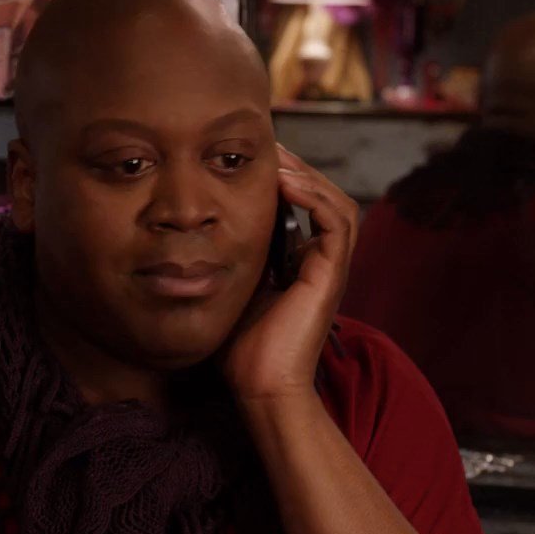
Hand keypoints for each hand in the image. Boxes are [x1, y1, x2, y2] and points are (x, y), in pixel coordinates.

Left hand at [221, 145, 358, 405]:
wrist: (259, 388)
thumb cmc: (241, 349)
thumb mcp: (230, 287)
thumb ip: (228, 256)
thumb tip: (197, 227)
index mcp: (302, 262)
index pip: (305, 206)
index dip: (285, 177)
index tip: (251, 158)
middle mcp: (321, 262)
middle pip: (323, 196)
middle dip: (297, 167)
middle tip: (267, 145)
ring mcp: (330, 269)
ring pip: (336, 203)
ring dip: (309, 176)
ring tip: (278, 158)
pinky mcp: (331, 276)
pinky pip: (336, 222)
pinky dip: (315, 198)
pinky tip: (288, 183)